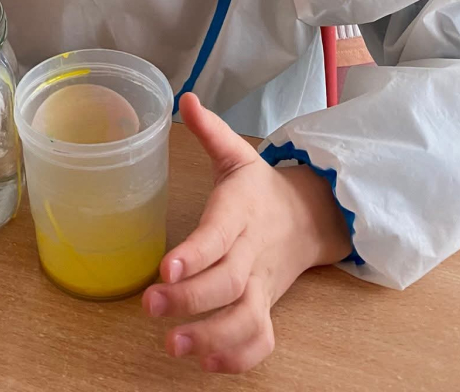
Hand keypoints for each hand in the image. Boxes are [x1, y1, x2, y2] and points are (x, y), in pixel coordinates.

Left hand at [143, 95, 349, 374]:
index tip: (167, 267)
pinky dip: (238, 357)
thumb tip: (185, 97)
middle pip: (227, 282)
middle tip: (151, 307)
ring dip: (211, 336)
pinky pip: (260, 341)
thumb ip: (210, 131)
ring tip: (172, 344)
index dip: (195, 253)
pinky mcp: (266, 308)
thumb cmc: (259, 189)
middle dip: (190, 299)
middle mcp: (252, 253)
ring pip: (244, 319)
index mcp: (241, 212)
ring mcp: (261, 285)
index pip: (219, 234)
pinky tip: (204, 362)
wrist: (308, 218)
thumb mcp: (237, 154)